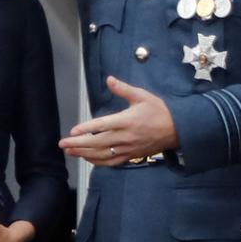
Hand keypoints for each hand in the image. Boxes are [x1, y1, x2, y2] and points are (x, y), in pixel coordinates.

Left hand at [59, 76, 178, 165]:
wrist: (179, 130)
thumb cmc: (160, 111)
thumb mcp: (143, 96)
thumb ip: (124, 89)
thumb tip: (109, 79)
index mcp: (127, 121)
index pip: (102, 126)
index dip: (86, 129)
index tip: (72, 131)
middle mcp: (126, 137)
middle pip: (98, 143)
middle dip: (78, 144)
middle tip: (62, 144)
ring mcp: (128, 149)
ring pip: (102, 154)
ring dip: (84, 154)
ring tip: (69, 151)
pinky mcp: (132, 156)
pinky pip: (112, 162)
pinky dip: (98, 162)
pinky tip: (87, 158)